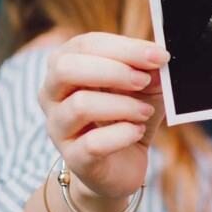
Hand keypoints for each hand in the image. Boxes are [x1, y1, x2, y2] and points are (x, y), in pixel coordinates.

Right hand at [38, 33, 169, 208]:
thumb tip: (159, 56)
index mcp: (66, 68)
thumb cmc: (128, 116)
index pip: (85, 45)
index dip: (124, 47)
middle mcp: (52, 95)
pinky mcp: (74, 158)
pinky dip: (122, 134)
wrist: (122, 166)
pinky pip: (93, 143)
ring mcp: (58, 128)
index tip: (158, 55)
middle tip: (144, 80)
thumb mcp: (144, 88)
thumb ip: (149, 69)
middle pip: (66, 68)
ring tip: (145, 112)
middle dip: (113, 70)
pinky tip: (136, 132)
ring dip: (122, 105)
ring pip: (80, 105)